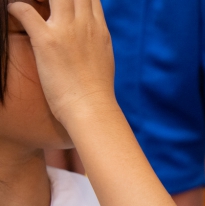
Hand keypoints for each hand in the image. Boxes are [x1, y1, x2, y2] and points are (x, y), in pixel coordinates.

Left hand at [8, 0, 115, 126]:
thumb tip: (90, 37)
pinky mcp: (46, 41)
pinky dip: (16, 7)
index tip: (62, 4)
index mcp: (99, 29)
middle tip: (43, 3)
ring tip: (31, 3)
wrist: (92, 109)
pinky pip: (24, 10)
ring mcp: (66, 31)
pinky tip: (14, 12)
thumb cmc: (96, 91)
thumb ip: (95, 40)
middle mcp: (85, 25)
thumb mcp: (103, 58)